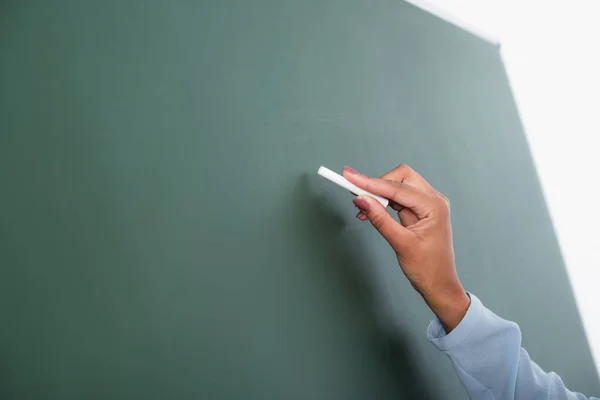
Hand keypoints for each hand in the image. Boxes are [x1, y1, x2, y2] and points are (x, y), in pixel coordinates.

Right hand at [343, 165, 469, 331]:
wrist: (439, 285)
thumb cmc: (427, 268)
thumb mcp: (401, 243)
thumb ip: (380, 219)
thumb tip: (361, 199)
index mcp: (434, 206)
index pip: (397, 188)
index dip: (370, 182)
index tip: (349, 176)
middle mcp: (433, 200)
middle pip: (401, 177)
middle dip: (378, 183)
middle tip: (356, 193)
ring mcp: (427, 204)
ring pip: (398, 185)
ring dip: (378, 193)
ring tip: (361, 206)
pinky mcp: (419, 211)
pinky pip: (398, 198)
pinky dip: (382, 201)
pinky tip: (370, 211)